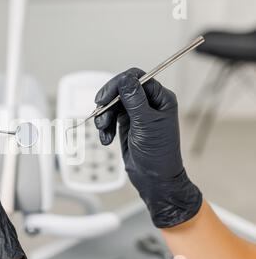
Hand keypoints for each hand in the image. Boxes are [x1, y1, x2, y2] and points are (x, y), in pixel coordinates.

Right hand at [94, 68, 201, 227]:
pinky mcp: (127, 124)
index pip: (136, 78)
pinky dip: (105, 127)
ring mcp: (137, 114)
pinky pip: (110, 118)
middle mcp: (149, 103)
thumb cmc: (158, 154)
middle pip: (121, 89)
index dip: (118, 84)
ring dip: (104, 116)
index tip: (105, 96)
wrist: (154, 179)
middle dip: (108, 101)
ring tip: (103, 130)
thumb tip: (125, 79)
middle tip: (98, 109)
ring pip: (113, 104)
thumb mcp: (145, 124)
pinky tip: (106, 139)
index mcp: (160, 98)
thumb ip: (134, 99)